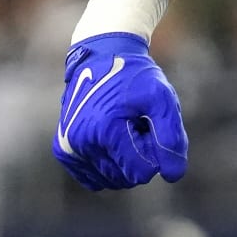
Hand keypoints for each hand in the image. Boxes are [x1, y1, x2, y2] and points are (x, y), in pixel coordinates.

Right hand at [53, 32, 188, 190]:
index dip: (154, 153)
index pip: (141, 172)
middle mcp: (81, 143)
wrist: (102, 56)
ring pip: (110, 180)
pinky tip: (111, 139)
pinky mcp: (63, 151)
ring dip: (124, 160)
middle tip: (138, 125)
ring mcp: (68, 148)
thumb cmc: (135, 77)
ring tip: (124, 128)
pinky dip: (108, 165)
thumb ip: (171, 138)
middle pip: (126, 178)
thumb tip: (173, 176)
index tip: (150, 127)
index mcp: (106, 130)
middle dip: (139, 156)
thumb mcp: (161, 99)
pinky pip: (93, 179)